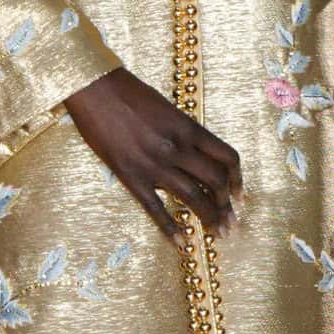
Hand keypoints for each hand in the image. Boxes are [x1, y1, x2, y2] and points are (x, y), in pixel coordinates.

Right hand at [65, 65, 241, 245]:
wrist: (95, 89)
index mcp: (189, 128)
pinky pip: (157, 209)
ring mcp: (155, 165)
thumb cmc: (129, 93)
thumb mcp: (168, 108)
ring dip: (209, 218)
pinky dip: (171, 230)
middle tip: (230, 222)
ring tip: (216, 233)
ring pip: (194, 198)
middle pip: (216, 183)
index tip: (239, 195)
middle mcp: (178, 148)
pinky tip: (182, 243)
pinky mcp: (132, 177)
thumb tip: (197, 156)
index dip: (238, 180)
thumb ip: (184, 133)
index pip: (227, 158)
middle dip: (227, 206)